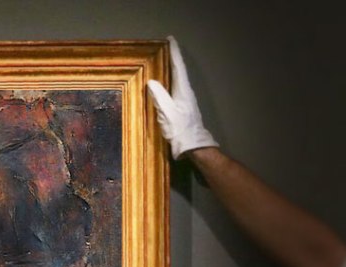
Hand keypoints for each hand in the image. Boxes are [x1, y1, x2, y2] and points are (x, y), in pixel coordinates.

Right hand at [148, 36, 217, 158]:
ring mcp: (187, 100)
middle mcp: (186, 92)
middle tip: (166, 47)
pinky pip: (176, 88)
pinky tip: (166, 83)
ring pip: (179, 79)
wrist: (194, 147)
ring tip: (164, 61)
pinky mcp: (184, 107)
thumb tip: (151, 81)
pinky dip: (171, 80)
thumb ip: (159, 97)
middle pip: (180, 71)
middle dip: (173, 58)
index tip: (171, 40)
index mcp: (183, 91)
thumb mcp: (167, 114)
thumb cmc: (180, 130)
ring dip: (173, 69)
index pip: (178, 67)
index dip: (174, 53)